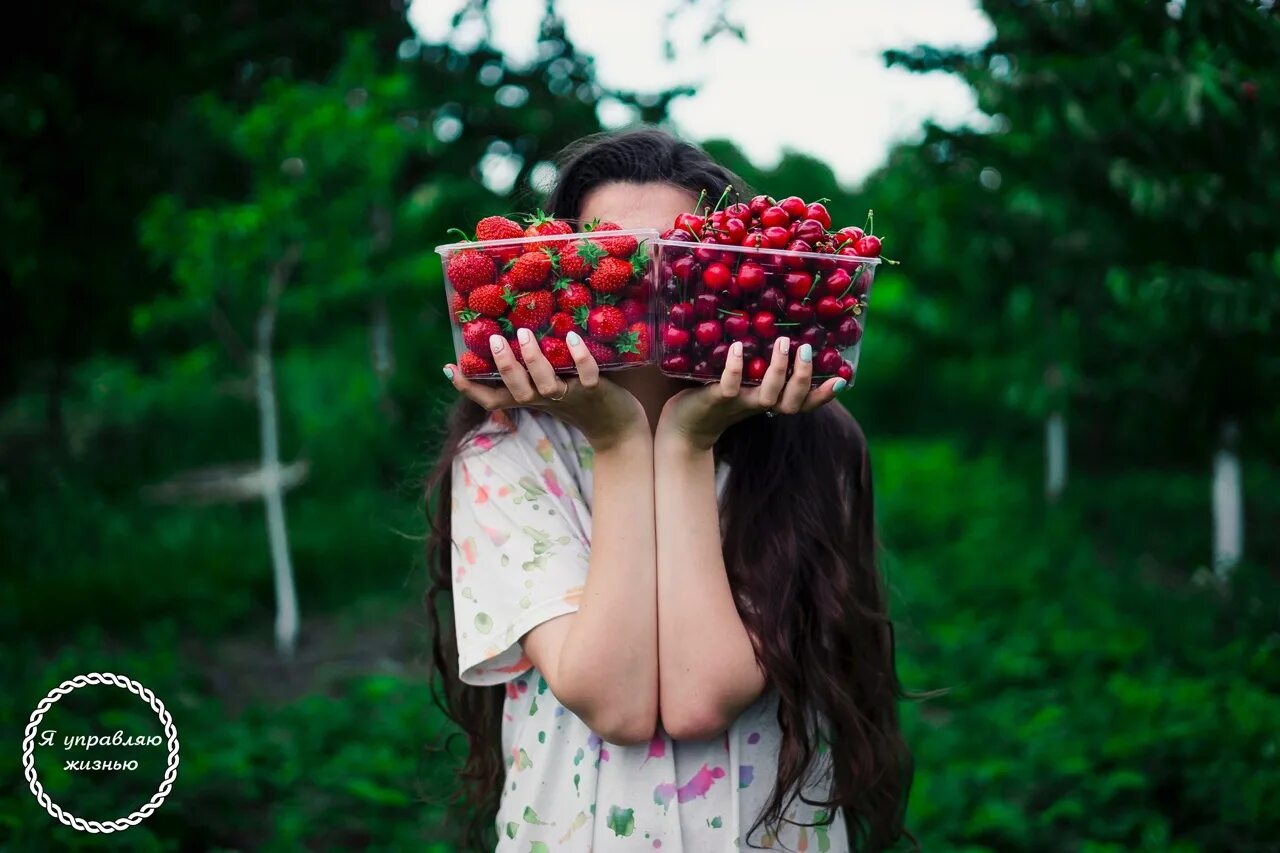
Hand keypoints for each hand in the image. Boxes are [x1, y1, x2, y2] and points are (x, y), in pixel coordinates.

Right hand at [444, 329, 647, 451]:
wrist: (616, 426)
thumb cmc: (578, 401)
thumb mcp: (548, 388)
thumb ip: (529, 371)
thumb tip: (511, 333)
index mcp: (529, 399)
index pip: (491, 399)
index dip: (469, 387)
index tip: (449, 367)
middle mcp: (544, 400)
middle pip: (516, 391)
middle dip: (504, 367)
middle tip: (494, 340)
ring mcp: (569, 396)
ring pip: (546, 384)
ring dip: (534, 360)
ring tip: (525, 334)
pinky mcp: (594, 391)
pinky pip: (586, 374)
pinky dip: (580, 356)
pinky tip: (572, 337)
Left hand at [656, 337, 845, 451]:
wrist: (684, 425)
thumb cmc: (718, 395)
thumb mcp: (744, 380)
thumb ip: (759, 363)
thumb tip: (777, 326)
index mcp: (770, 401)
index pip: (804, 403)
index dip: (824, 395)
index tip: (843, 379)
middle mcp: (759, 405)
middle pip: (792, 402)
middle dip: (803, 377)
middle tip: (805, 349)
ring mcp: (739, 403)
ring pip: (768, 396)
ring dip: (778, 370)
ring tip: (782, 343)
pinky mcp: (716, 399)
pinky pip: (729, 386)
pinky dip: (735, 368)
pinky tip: (738, 348)